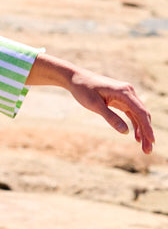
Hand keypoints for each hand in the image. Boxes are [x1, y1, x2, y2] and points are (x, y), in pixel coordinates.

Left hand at [26, 52, 154, 153]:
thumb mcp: (95, 106)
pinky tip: (136, 137)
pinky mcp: (121, 99)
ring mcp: (126, 95)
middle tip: (148, 151)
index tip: (152, 141)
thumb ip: (110, 118)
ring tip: (144, 148)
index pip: (140, 112)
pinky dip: (135, 124)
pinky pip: (132, 113)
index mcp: (124, 92)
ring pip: (139, 115)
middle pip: (143, 114)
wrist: (76, 78)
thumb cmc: (84, 90)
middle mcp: (129, 92)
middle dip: (147, 133)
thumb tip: (126, 131)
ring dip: (142, 130)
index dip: (147, 128)